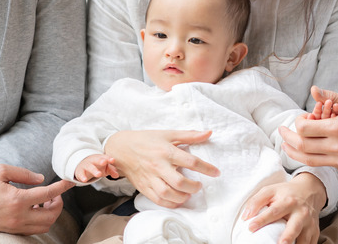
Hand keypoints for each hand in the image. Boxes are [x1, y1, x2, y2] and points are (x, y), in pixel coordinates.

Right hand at [0, 164, 74, 233]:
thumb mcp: (1, 170)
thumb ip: (24, 174)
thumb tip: (41, 179)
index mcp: (17, 200)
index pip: (49, 194)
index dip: (63, 187)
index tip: (71, 181)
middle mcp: (17, 217)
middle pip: (51, 216)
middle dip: (59, 204)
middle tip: (56, 193)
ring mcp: (13, 226)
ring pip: (43, 226)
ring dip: (49, 214)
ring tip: (45, 201)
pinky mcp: (7, 230)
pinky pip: (31, 230)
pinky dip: (38, 221)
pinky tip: (33, 208)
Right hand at [75, 154, 119, 182]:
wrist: (82, 164)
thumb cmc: (97, 166)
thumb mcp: (105, 168)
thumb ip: (111, 171)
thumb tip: (117, 175)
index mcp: (101, 158)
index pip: (105, 157)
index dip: (109, 159)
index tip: (113, 160)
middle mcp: (93, 160)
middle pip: (97, 160)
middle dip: (101, 161)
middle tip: (104, 162)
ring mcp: (86, 165)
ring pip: (90, 167)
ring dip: (94, 170)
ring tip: (99, 175)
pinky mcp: (80, 171)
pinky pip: (81, 174)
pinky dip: (83, 177)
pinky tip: (85, 180)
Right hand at [103, 130, 219, 207]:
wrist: (121, 148)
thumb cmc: (146, 139)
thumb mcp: (168, 134)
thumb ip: (189, 135)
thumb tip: (208, 133)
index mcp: (166, 151)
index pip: (190, 161)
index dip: (206, 168)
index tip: (216, 172)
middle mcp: (158, 166)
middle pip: (179, 182)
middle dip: (194, 187)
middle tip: (199, 185)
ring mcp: (150, 178)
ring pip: (168, 194)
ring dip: (183, 197)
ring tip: (189, 193)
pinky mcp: (143, 187)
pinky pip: (158, 200)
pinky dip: (170, 203)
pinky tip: (178, 200)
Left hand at [241, 173, 326, 243]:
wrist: (309, 191)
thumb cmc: (286, 193)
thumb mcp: (270, 191)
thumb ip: (256, 201)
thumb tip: (246, 217)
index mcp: (288, 201)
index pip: (274, 211)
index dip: (262, 219)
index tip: (250, 227)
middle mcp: (301, 213)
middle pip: (295, 226)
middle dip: (288, 237)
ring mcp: (310, 223)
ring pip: (305, 238)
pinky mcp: (315, 232)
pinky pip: (311, 243)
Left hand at [279, 87, 337, 177]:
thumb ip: (332, 97)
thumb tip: (313, 90)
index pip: (304, 130)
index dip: (297, 123)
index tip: (300, 119)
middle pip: (302, 148)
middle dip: (288, 139)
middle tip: (281, 133)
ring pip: (311, 161)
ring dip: (296, 153)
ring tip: (288, 146)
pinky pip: (328, 165)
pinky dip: (320, 157)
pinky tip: (319, 149)